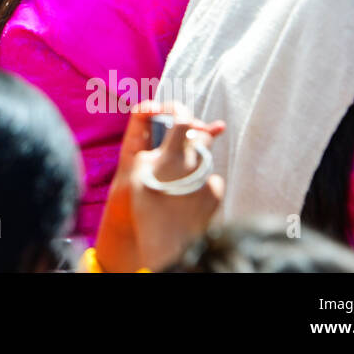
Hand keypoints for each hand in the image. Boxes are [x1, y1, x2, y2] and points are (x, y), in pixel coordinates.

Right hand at [92, 101, 224, 271]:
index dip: (179, 111)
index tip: (175, 114)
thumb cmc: (146, 204)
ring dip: (193, 160)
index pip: (182, 118)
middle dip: (192, 133)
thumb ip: (149, 149)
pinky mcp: (216, 193)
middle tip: (179, 142)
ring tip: (177, 177)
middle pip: (200, 135)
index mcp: (173, 153)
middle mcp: (194, 162)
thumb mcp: (137, 171)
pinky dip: (200, 181)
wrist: (167, 241)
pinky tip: (186, 194)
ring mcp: (208, 178)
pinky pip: (210, 179)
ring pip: (204, 157)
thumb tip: (161, 141)